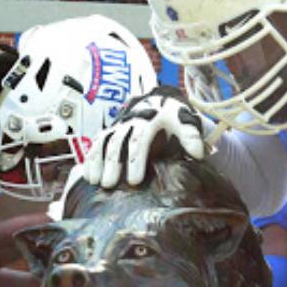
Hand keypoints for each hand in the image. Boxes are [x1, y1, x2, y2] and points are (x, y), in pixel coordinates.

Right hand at [83, 86, 207, 187]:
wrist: (157, 102)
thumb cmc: (172, 117)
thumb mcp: (184, 121)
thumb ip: (191, 135)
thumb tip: (198, 153)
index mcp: (148, 120)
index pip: (139, 141)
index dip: (136, 161)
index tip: (135, 181)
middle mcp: (128, 122)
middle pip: (117, 143)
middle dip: (112, 164)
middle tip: (109, 185)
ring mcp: (117, 127)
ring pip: (103, 143)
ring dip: (97, 162)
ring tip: (96, 182)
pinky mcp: (108, 132)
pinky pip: (96, 144)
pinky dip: (90, 159)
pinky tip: (88, 177)